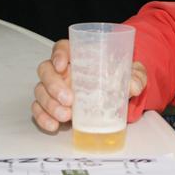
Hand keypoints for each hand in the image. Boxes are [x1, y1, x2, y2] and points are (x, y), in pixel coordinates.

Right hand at [32, 40, 147, 132]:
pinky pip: (39, 109)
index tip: (62, 65)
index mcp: (78, 55)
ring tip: (66, 116)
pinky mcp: (52, 106)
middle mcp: (62, 70)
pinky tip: (53, 126)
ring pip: (40, 90)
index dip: (58, 54)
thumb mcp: (132, 74)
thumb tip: (134, 86)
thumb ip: (135, 77)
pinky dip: (43, 118)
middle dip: (53, 85)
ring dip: (49, 104)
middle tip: (69, 100)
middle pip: (45, 70)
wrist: (118, 98)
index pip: (61, 47)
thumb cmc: (120, 79)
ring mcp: (53, 88)